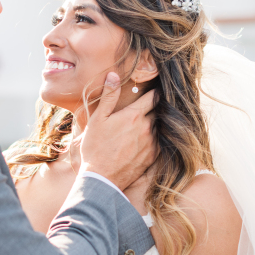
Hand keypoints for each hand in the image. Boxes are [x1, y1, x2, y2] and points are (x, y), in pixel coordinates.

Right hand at [80, 72, 156, 189]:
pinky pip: (159, 142)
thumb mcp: (98, 120)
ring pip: (158, 127)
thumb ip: (108, 97)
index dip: (155, 92)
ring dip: (153, 123)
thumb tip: (113, 75)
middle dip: (153, 108)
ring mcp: (152, 143)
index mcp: (134, 115)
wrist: (102, 178)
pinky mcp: (153, 157)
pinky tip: (146, 139)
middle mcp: (147, 127)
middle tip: (149, 105)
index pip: (153, 97)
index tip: (156, 88)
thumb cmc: (95, 148)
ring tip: (145, 124)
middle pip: (156, 112)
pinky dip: (155, 138)